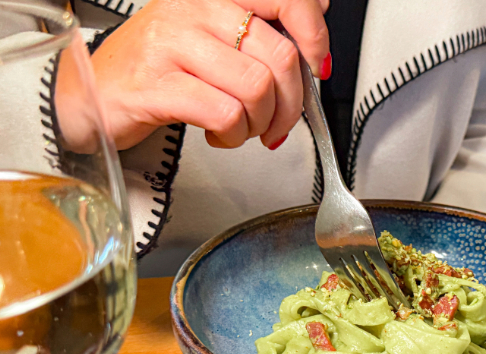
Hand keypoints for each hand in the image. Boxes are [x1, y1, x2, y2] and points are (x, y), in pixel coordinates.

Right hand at [82, 0, 328, 150]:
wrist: (92, 93)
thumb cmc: (158, 68)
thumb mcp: (211, 37)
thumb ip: (260, 28)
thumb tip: (317, 12)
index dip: (314, 36)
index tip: (318, 68)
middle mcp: (193, 11)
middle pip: (279, 57)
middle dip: (291, 104)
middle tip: (277, 122)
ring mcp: (171, 45)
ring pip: (256, 88)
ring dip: (260, 123)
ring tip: (243, 129)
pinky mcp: (156, 85)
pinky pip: (224, 114)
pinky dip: (233, 136)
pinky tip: (221, 135)